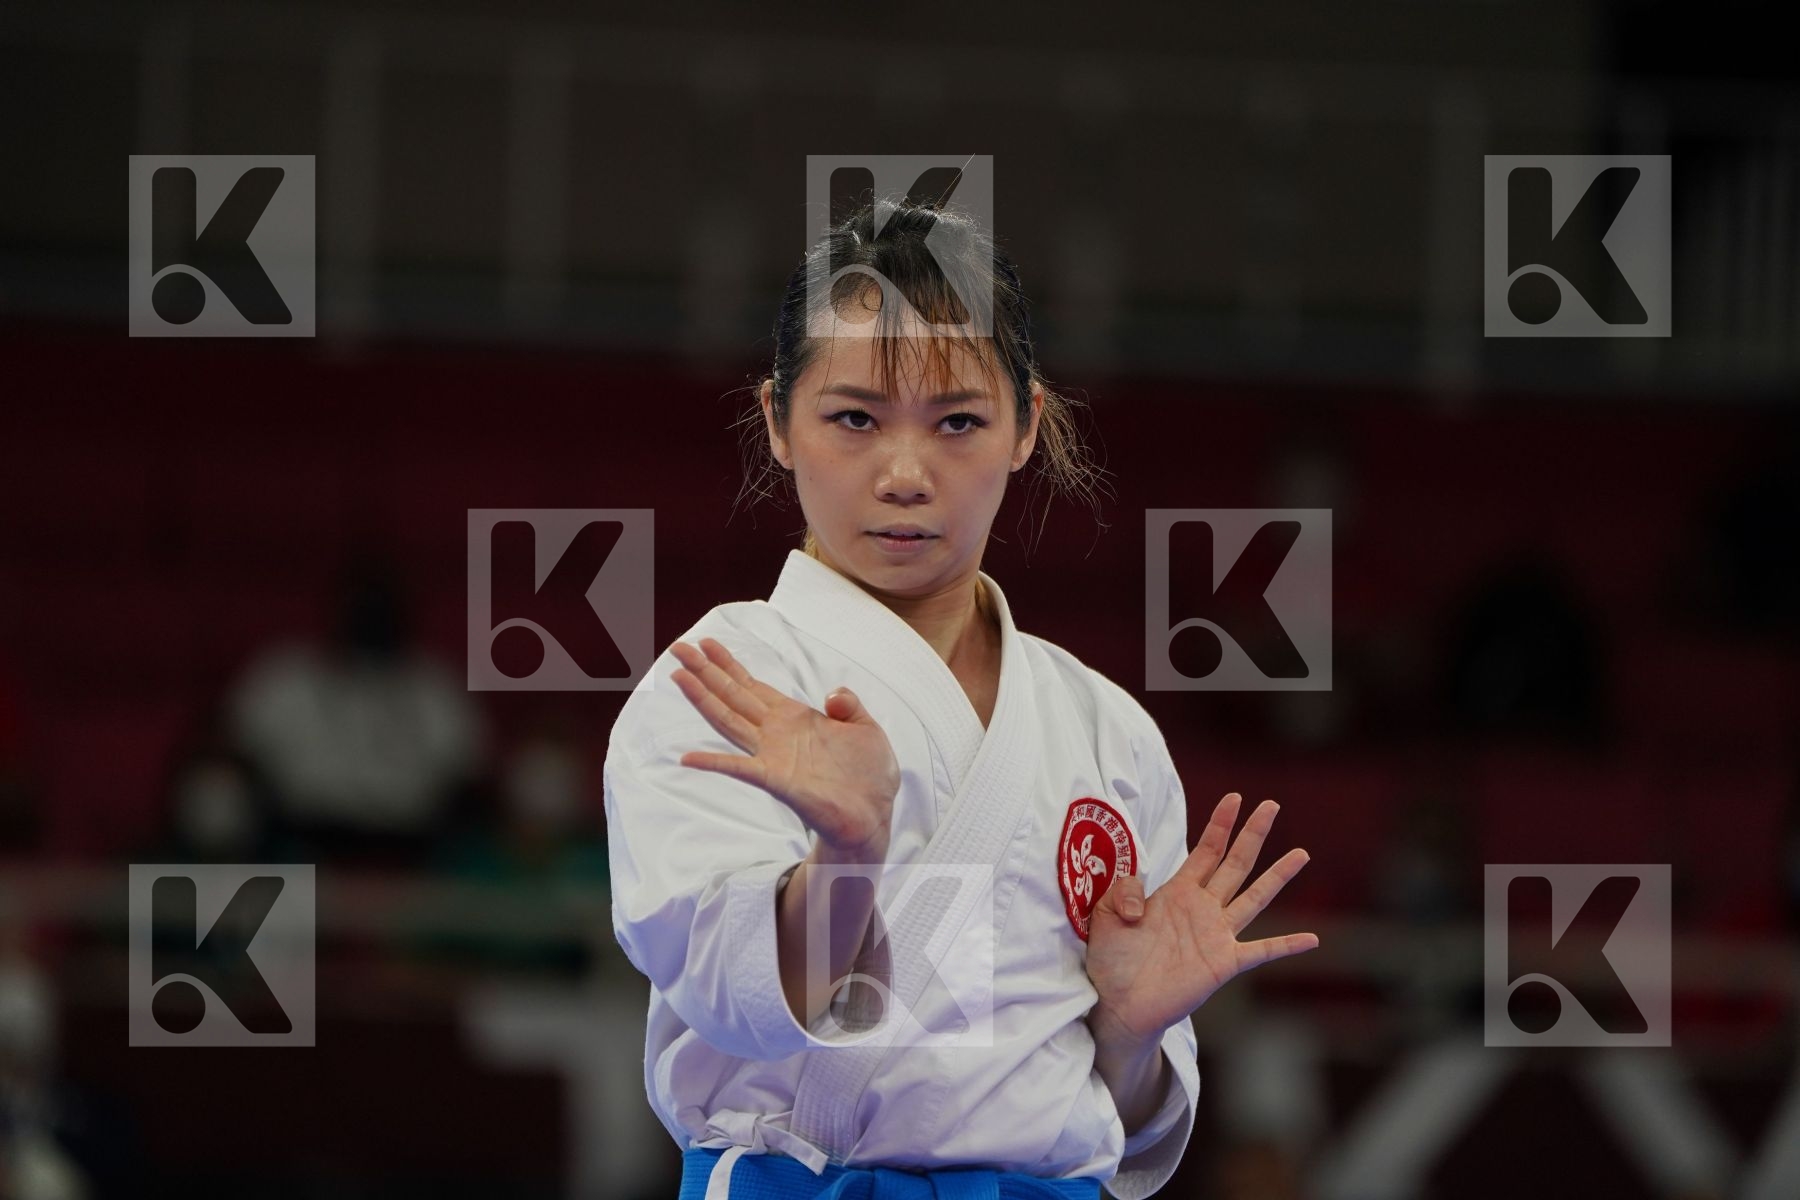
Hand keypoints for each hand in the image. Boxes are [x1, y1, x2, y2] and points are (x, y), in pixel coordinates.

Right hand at [668, 637, 898, 858]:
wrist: (874, 815)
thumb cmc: (869, 776)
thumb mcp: (866, 729)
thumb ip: (848, 705)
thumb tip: (832, 694)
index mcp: (795, 717)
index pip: (754, 686)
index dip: (730, 665)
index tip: (707, 643)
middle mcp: (777, 733)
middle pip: (733, 696)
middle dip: (707, 671)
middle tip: (678, 648)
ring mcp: (772, 756)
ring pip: (729, 721)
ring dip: (703, 699)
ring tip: (678, 676)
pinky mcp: (776, 780)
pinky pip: (739, 769)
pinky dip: (713, 762)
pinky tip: (688, 756)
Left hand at [1084, 792, 1317, 1042]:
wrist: (1116, 1003)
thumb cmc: (1111, 959)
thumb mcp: (1105, 913)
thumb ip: (1123, 892)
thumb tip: (1145, 903)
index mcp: (1177, 892)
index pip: (1206, 850)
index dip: (1220, 824)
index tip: (1235, 798)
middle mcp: (1203, 909)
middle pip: (1235, 863)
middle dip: (1253, 834)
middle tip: (1271, 806)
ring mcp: (1217, 935)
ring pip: (1254, 898)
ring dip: (1277, 876)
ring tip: (1300, 854)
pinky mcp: (1223, 964)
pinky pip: (1261, 951)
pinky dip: (1286, 945)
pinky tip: (1312, 939)